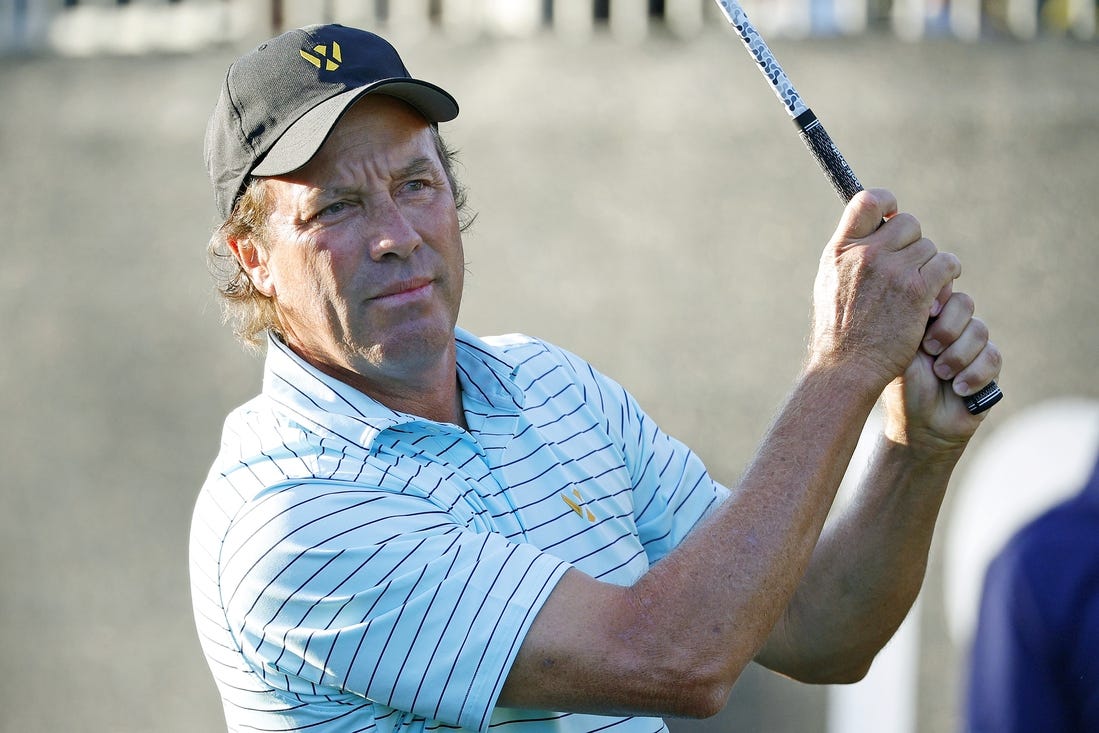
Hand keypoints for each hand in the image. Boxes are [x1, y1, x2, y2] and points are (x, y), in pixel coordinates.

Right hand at [808, 189, 961, 389]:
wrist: (846, 367)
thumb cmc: (838, 332)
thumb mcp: (829, 283)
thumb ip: (849, 255)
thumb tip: (873, 229)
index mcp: (841, 250)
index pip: (868, 201)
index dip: (887, 202)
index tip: (892, 215)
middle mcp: (866, 254)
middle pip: (908, 223)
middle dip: (912, 243)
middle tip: (909, 268)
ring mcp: (892, 271)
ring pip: (930, 248)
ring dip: (930, 267)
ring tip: (920, 290)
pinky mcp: (917, 290)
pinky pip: (946, 265)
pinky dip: (947, 277)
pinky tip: (937, 295)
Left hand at [882, 289, 1001, 448]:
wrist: (921, 424)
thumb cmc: (905, 387)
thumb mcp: (900, 353)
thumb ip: (911, 323)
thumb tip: (925, 297)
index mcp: (929, 318)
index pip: (942, 291)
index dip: (938, 303)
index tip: (927, 317)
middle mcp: (953, 327)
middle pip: (964, 304)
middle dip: (947, 330)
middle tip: (930, 350)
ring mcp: (974, 345)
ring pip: (979, 331)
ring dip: (957, 356)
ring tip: (941, 375)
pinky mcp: (990, 366)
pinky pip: (992, 358)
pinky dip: (973, 375)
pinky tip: (958, 389)